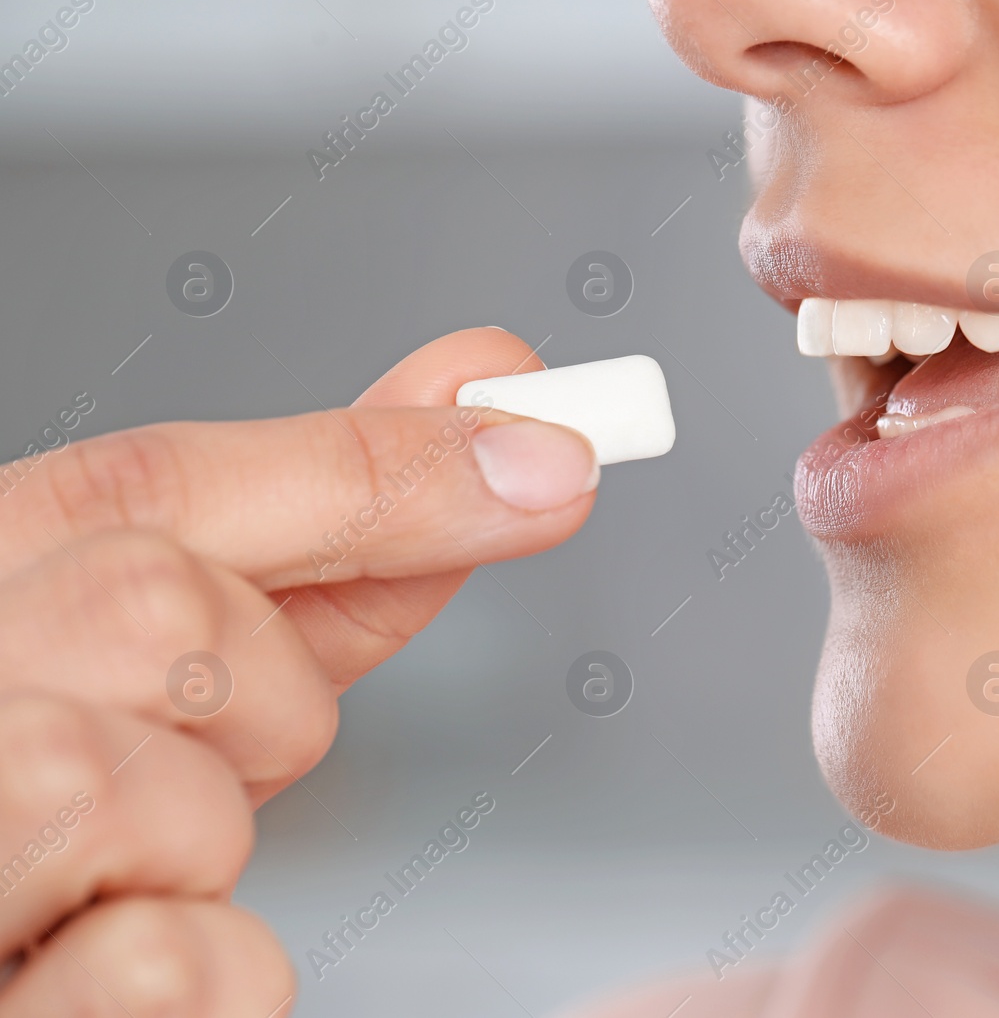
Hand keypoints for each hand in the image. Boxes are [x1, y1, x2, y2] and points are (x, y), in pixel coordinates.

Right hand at [0, 328, 593, 1015]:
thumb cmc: (57, 791)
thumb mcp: (181, 645)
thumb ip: (328, 534)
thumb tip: (498, 429)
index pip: (152, 482)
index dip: (373, 467)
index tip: (546, 453)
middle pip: (156, 612)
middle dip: (260, 688)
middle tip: (224, 749)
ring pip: (138, 790)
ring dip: (210, 833)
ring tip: (143, 861)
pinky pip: (166, 966)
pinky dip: (215, 968)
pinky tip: (137, 958)